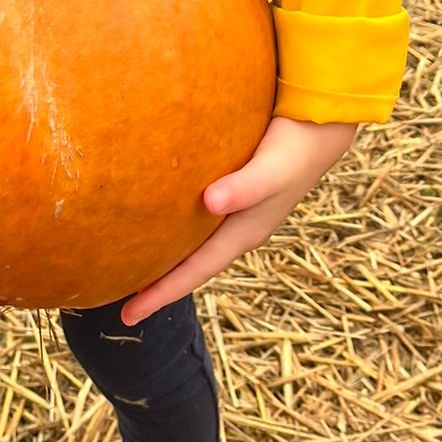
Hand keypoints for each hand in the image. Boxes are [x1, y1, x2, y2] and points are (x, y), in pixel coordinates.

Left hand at [120, 115, 357, 324]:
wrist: (320, 128)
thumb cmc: (295, 149)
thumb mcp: (271, 170)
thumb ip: (244, 187)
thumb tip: (209, 203)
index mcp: (244, 233)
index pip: (195, 271)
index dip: (162, 293)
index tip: (128, 314)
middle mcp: (237, 229)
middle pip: (191, 266)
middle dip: (158, 284)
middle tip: (120, 303)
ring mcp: (236, 213)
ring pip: (193, 245)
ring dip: (165, 258)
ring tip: (131, 265)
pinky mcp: (232, 192)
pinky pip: (195, 222)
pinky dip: (174, 229)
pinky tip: (157, 220)